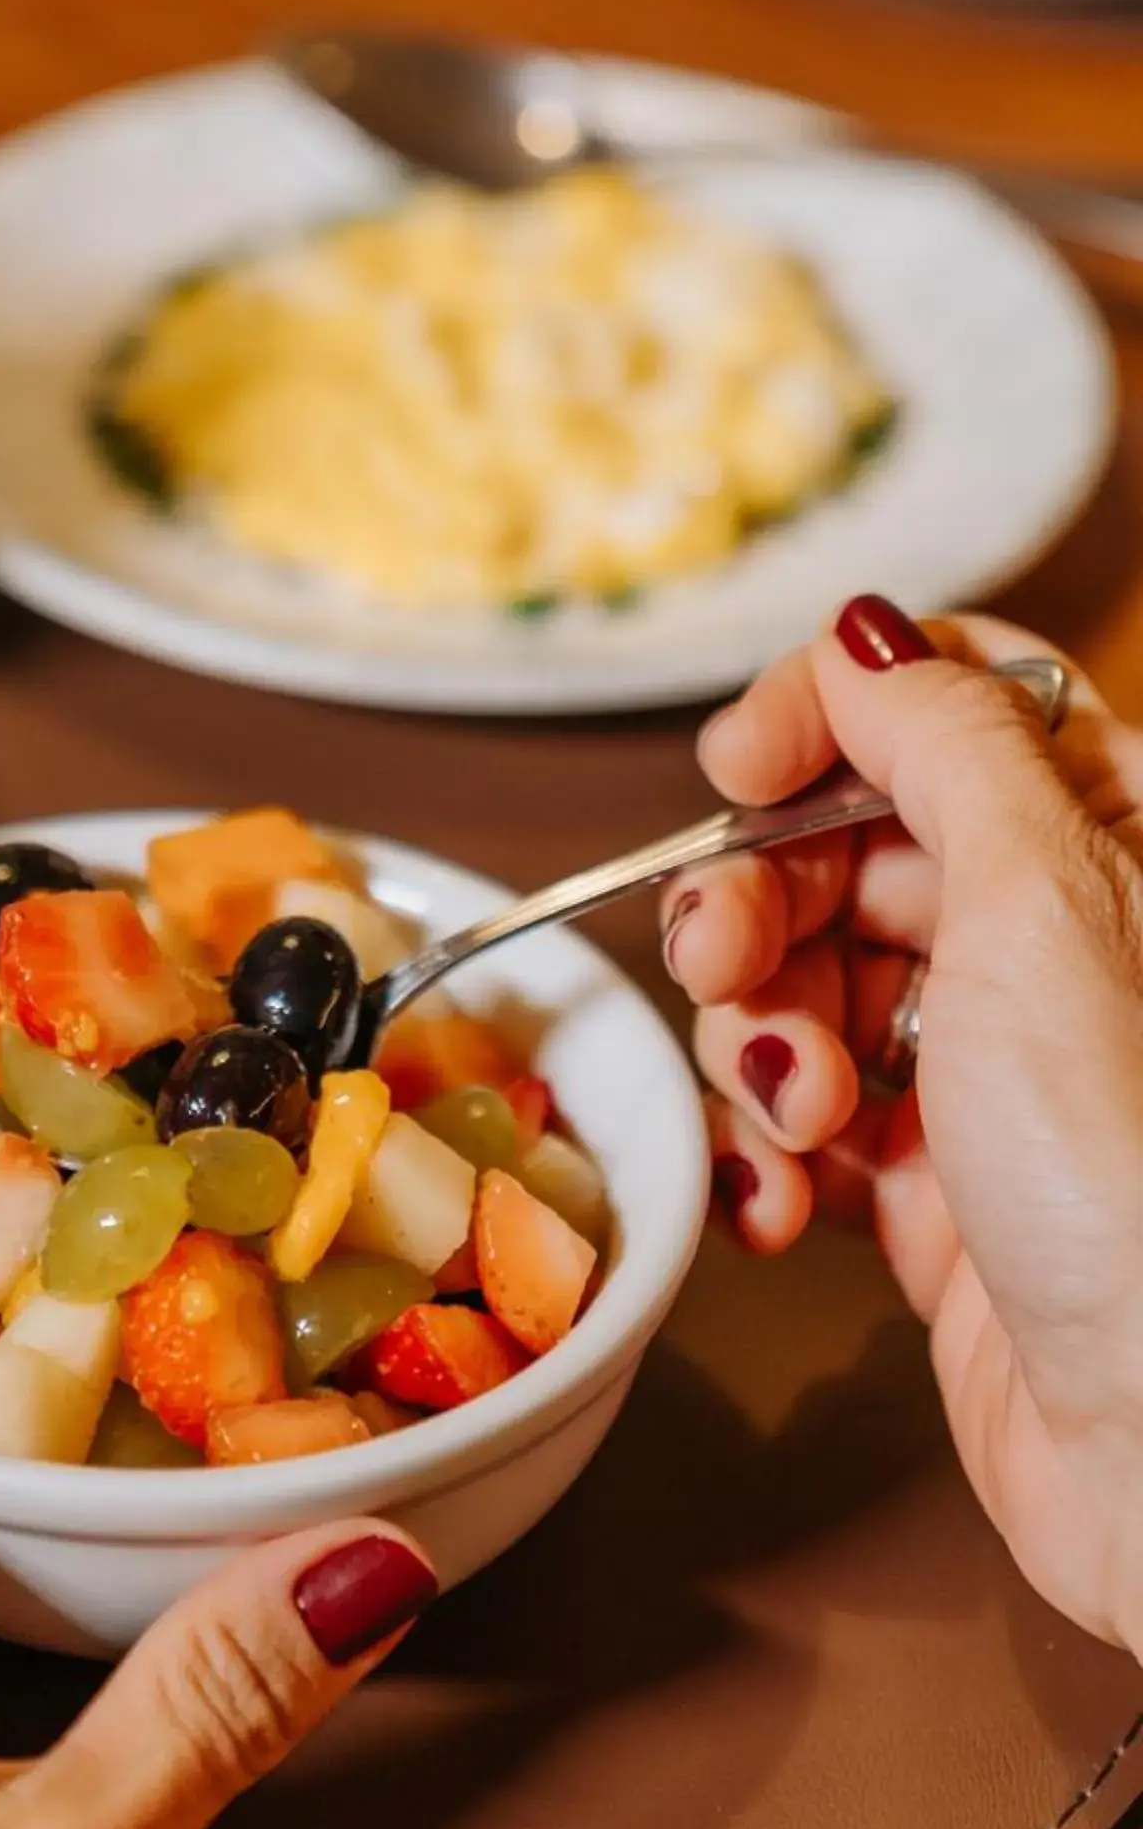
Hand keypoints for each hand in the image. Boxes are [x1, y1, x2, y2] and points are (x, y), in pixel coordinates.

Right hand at [662, 594, 1142, 1661]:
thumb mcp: (1043, 904)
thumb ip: (945, 742)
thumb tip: (868, 630)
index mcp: (1113, 838)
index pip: (952, 700)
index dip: (830, 713)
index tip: (735, 768)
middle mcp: (1056, 940)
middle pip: (849, 843)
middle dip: (756, 896)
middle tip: (724, 962)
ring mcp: (993, 1071)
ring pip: (806, 983)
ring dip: (757, 1042)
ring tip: (790, 1116)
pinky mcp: (940, 1193)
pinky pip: (806, 1122)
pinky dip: (767, 1152)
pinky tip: (782, 1198)